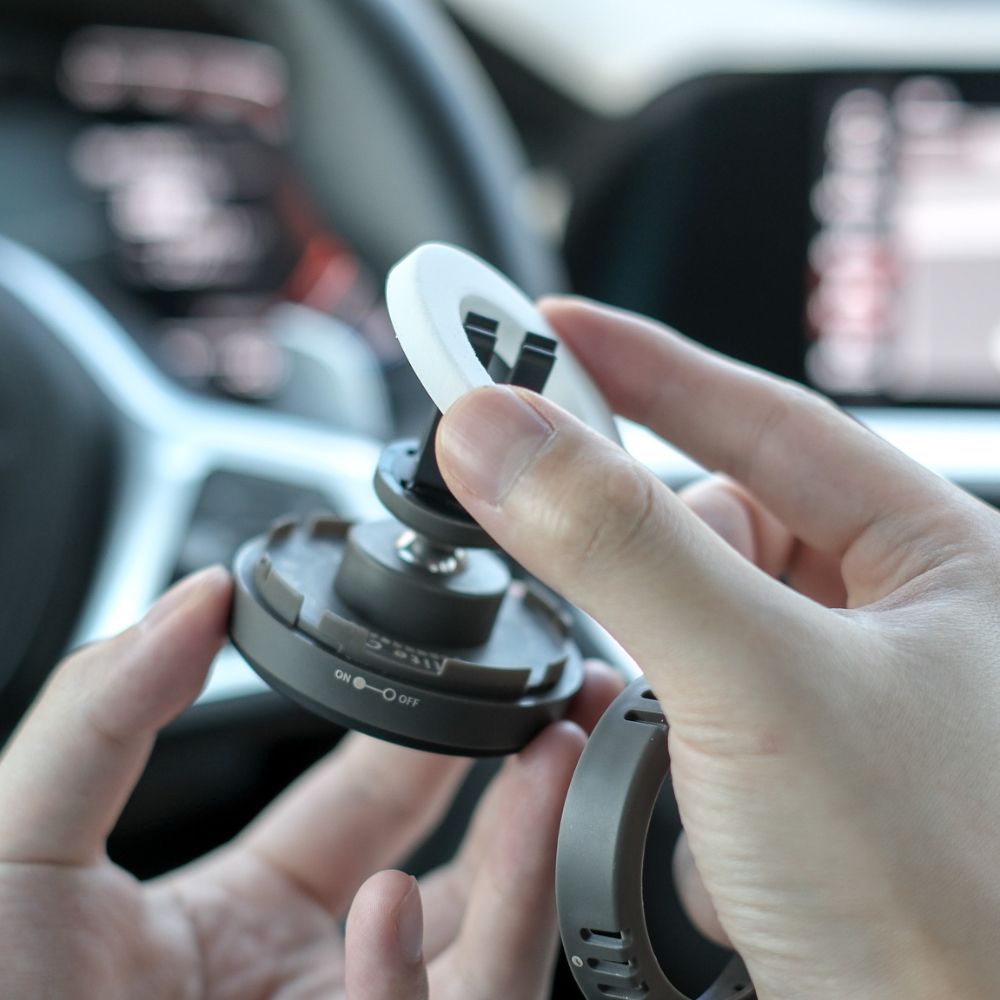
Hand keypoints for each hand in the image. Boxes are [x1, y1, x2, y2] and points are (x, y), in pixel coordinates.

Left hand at [0, 565, 620, 998]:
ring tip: (554, 756)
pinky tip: (388, 910)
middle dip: (524, 784)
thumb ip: (104, 709)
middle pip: (461, 874)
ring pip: (486, 954)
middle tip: (567, 702)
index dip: (431, 736)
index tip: (473, 669)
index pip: (369, 806)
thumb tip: (201, 593)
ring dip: (528, 856)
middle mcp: (317, 983)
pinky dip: (417, 978)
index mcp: (245, 917)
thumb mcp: (23, 843)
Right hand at [435, 297, 999, 999]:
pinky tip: (670, 785)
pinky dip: (649, 729)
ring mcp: (835, 698)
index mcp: (941, 560)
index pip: (766, 418)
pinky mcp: (785, 769)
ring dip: (646, 661)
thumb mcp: (760, 688)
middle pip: (718, 522)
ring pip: (690, 619)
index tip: (547, 328)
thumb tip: (503, 436)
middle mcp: (893, 619)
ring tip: (666, 736)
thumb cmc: (940, 906)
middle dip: (638, 549)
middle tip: (542, 522)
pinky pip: (683, 697)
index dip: (648, 366)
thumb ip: (621, 549)